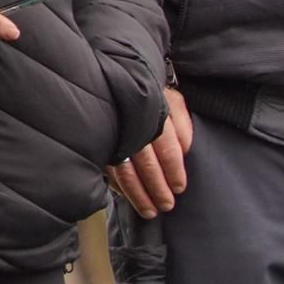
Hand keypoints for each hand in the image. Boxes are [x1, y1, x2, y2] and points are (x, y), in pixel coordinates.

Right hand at [106, 87, 194, 216]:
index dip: (174, 171)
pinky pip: (107, 167)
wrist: (114, 73)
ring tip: (149, 211)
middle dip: (157, 188)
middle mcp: (131, 126)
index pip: (167, 148)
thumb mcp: (171, 99)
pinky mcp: (96, 140)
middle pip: (147, 164)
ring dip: (138, 194)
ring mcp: (111, 134)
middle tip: (166, 206)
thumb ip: (182, 124)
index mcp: (154, 114)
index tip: (179, 188)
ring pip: (125, 171)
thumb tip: (187, 150)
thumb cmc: (149, 89)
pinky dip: (118, 185)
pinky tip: (126, 195)